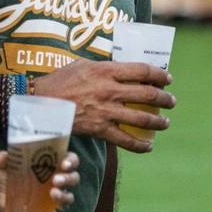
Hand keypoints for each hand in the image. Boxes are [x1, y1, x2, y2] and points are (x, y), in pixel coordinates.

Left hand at [0, 150, 78, 211]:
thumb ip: (2, 159)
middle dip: (68, 179)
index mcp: (52, 164)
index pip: (71, 159)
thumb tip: (2, 157)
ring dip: (64, 197)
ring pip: (69, 198)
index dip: (71, 161)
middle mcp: (58, 180)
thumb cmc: (7, 175)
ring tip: (52, 195)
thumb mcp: (4, 166)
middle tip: (55, 181)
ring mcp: (54, 198)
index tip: (63, 164)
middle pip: (73, 178)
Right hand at [32, 61, 174, 152]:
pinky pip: (125, 140)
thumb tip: (124, 68)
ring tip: (165, 123)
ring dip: (159, 122)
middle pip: (148, 95)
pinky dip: (140, 146)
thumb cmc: (61, 81)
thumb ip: (106, 67)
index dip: (160, 75)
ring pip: (142, 118)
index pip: (143, 71)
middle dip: (165, 99)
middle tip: (171, 102)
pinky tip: (148, 146)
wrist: (40, 102)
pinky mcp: (99, 130)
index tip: (167, 79)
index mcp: (106, 71)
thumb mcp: (84, 65)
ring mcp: (105, 111)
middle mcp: (109, 90)